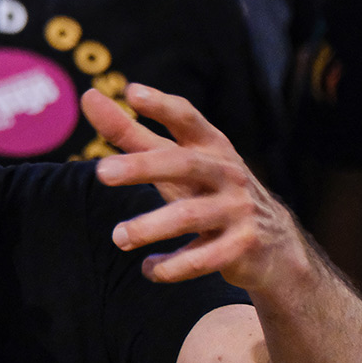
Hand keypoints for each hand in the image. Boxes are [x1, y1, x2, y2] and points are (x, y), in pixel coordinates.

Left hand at [81, 84, 308, 292]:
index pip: (186, 118)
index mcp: (210, 146)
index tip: (131, 92)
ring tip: (118, 237)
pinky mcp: (243, 247)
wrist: (273, 243)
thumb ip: (131, 133)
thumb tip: (88, 96)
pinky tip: (149, 269)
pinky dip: (173, 266)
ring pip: (190, 216)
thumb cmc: (207, 189)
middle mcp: (226, 172)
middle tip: (101, 172)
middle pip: (183, 164)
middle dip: (142, 166)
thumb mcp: (175, 160)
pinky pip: (204, 258)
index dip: (161, 105)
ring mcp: (237, 209)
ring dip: (150, 227)